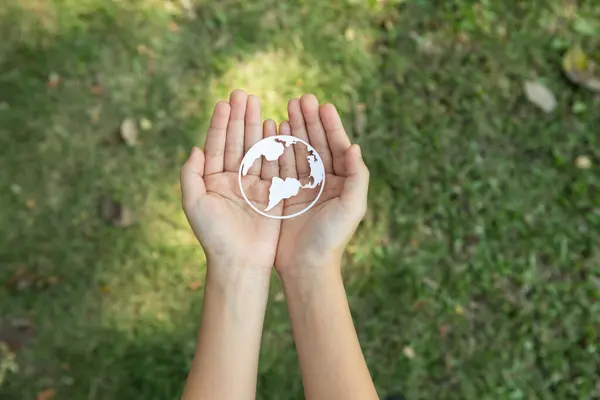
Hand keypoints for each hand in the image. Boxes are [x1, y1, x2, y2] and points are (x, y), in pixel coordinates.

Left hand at [180, 90, 282, 276]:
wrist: (240, 262)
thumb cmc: (213, 236)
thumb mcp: (193, 204)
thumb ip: (191, 175)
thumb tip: (195, 148)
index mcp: (213, 180)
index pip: (216, 146)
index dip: (219, 123)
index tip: (224, 102)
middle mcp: (233, 180)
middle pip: (236, 142)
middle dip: (239, 118)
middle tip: (243, 93)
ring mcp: (253, 185)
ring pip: (255, 149)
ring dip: (256, 127)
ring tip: (258, 104)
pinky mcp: (272, 193)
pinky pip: (273, 165)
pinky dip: (274, 146)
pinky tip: (275, 127)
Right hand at [275, 95, 368, 277]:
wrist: (306, 267)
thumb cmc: (332, 238)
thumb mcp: (352, 207)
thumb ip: (358, 176)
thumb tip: (355, 146)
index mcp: (343, 183)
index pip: (337, 148)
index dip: (331, 126)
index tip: (323, 105)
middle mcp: (324, 182)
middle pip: (317, 144)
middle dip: (310, 121)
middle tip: (302, 98)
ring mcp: (304, 187)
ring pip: (299, 151)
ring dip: (294, 129)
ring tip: (287, 107)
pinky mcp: (285, 195)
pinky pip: (282, 165)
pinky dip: (278, 147)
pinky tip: (274, 130)